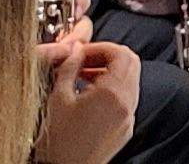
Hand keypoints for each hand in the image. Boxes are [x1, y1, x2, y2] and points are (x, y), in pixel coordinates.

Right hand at [32, 37, 141, 163]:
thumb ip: (68, 67)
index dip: (101, 47)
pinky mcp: (125, 129)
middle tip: (84, 60)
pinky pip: (126, 99)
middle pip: (131, 63)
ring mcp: (128, 118)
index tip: (82, 51)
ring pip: (130, 81)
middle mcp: (126, 105)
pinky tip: (89, 95)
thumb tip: (75, 50)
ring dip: (110, 72)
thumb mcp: (58, 97)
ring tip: (82, 77)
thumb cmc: (58, 142)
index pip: (121, 53)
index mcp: (113, 94)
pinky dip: (113, 89)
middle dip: (108, 56)